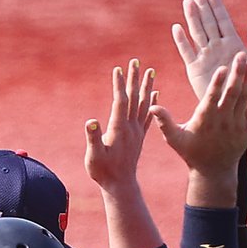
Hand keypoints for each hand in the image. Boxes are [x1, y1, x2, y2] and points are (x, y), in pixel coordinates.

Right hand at [85, 59, 156, 196]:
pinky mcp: (140, 137)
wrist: (120, 186)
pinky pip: (148, 116)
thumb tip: (91, 122)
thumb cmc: (103, 172)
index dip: (119, 85)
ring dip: (147, 86)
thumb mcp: (94, 156)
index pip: (120, 102)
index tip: (118, 69)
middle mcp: (131, 127)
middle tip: (136, 61)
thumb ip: (93, 139)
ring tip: (150, 71)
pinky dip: (152, 103)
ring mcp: (137, 131)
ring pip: (143, 104)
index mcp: (119, 129)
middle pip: (134, 98)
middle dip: (134, 79)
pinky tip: (156, 93)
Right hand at [152, 52, 246, 202]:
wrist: (214, 172)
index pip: (211, 99)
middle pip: (231, 94)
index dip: (217, 83)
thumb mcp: (175, 139)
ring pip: (243, 98)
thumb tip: (152, 106)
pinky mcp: (246, 127)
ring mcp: (236, 124)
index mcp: (204, 121)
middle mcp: (222, 121)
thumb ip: (164, 122)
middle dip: (237, 73)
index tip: (222, 68)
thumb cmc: (191, 152)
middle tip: (241, 54)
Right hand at [172, 0, 246, 100]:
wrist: (236, 110)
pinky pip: (187, 53)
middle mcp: (217, 48)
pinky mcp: (195, 70)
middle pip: (208, 22)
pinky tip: (177, 28)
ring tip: (186, 1)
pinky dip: (181, 41)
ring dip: (192, 17)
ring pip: (197, 33)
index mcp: (233, 45)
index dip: (217, 6)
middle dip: (202, 6)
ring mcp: (205, 58)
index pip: (223, 20)